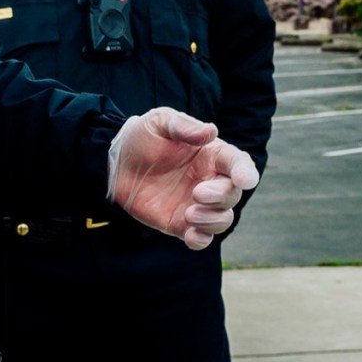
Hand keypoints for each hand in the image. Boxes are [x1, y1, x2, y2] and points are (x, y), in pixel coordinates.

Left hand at [107, 107, 260, 249]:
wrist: (116, 164)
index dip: (245, 172)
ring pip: (222, 219)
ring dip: (213, 220)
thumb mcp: (159, 122)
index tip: (243, 180)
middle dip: (221, 197)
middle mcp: (210, 180)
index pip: (238, 163)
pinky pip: (201, 238)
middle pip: (232, 194)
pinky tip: (190, 234)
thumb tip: (211, 131)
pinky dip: (201, 239)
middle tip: (197, 193)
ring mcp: (197, 204)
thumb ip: (183, 125)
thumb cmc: (142, 138)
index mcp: (211, 155)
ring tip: (189, 213)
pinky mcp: (181, 223)